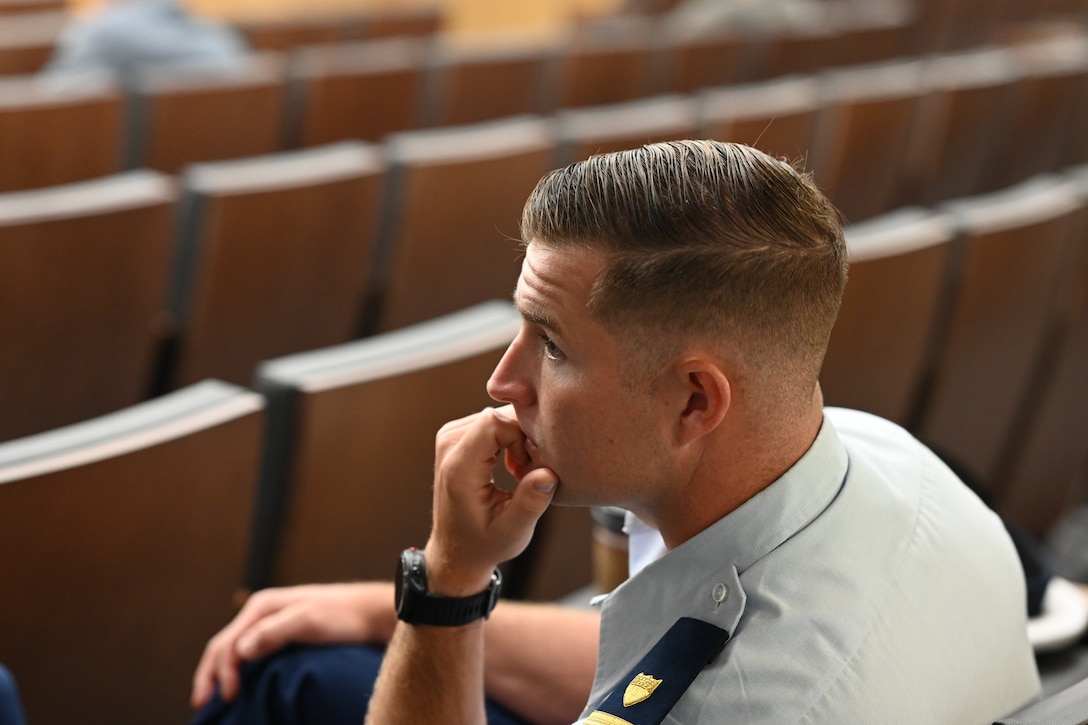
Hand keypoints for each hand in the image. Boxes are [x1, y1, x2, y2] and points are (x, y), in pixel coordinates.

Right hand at [190, 582, 395, 709]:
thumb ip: (274, 633)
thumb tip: (240, 651)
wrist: (372, 613)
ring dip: (220, 674)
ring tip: (214, 701)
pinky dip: (238, 671)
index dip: (220, 673)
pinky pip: (251, 654)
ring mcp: (272, 624)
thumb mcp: (310, 621)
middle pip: (224, 646)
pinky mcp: (284, 635)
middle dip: (210, 676)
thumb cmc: (345, 616)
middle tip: (201, 706)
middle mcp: (262, 613)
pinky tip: (239, 686)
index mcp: (263, 606)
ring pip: (234, 650)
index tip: (227, 699)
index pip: (226, 643)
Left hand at [425, 406, 558, 594]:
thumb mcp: (513, 532)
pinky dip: (509, 439)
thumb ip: (530, 502)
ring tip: (521, 474)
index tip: (527, 470)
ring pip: (497, 415)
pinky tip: (512, 466)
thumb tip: (549, 474)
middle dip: (523, 438)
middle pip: (497, 415)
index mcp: (458, 468)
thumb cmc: (484, 544)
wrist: (456, 550)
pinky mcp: (456, 435)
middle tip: (528, 473)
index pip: (494, 422)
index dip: (521, 438)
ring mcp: (449, 437)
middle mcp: (448, 445)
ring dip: (518, 440)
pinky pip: (492, 421)